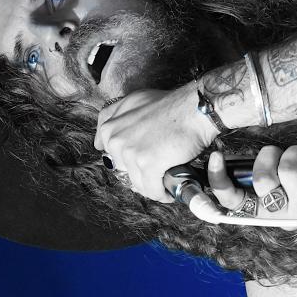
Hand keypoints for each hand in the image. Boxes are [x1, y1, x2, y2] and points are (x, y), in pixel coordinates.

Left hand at [94, 82, 218, 201]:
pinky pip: (152, 189)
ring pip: (138, 183)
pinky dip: (162, 194)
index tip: (141, 161)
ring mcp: (130, 152)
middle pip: (124, 171)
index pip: (110, 156)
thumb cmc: (172, 105)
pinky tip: (170, 192)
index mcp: (110, 126)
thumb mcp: (135, 102)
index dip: (128, 161)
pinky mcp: (147, 164)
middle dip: (140, 173)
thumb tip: (101, 142)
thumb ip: (116, 118)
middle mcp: (116, 139)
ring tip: (166, 183)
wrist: (195, 109)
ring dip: (152, 187)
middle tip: (157, 170)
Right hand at [207, 145, 296, 226]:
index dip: (219, 182)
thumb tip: (242, 161)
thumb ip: (267, 177)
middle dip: (270, 156)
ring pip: (286, 168)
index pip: (234, 204)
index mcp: (270, 213)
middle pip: (261, 178)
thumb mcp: (291, 188)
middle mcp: (285, 216)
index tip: (215, 158)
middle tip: (284, 156)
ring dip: (296, 153)